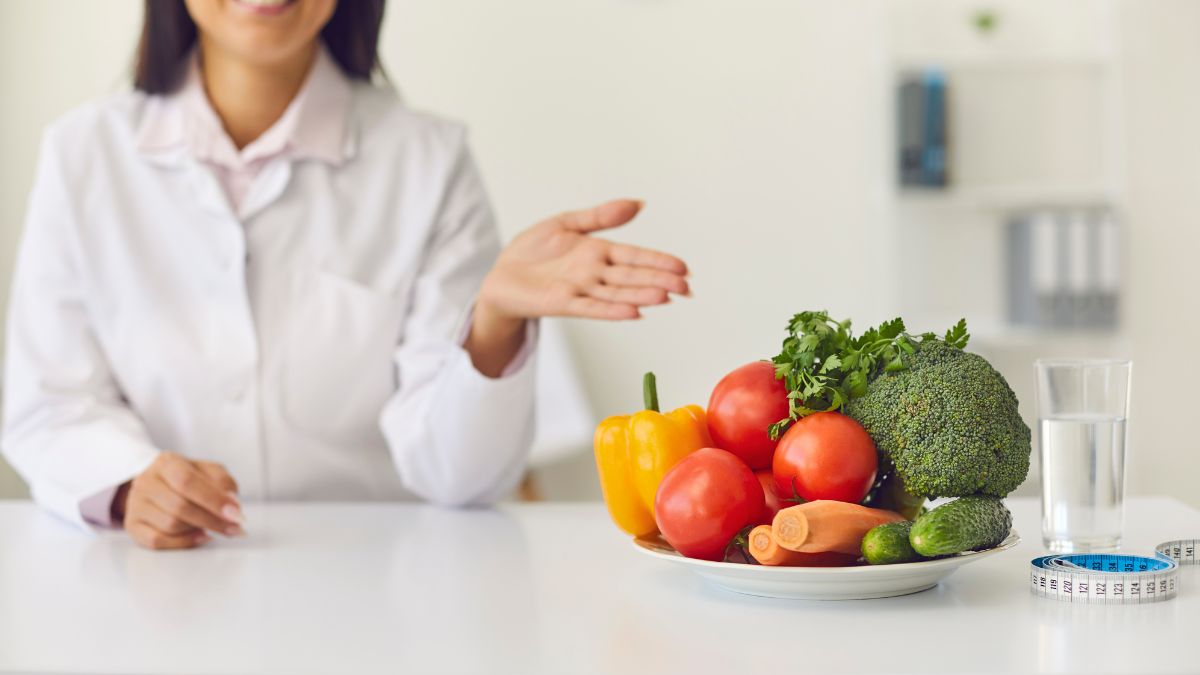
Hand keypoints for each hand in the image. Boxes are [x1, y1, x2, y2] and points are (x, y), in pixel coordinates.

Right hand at [119, 452, 243, 549]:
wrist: (156, 484)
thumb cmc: (188, 478)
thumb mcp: (208, 471)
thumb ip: (223, 482)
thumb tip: (232, 503)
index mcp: (166, 463)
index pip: (187, 481)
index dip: (213, 499)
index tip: (236, 513)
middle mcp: (146, 482)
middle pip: (179, 507)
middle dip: (212, 520)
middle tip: (234, 527)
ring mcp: (135, 505)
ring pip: (170, 525)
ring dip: (199, 529)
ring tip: (215, 527)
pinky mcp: (132, 525)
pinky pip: (157, 540)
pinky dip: (183, 542)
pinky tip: (200, 536)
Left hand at [478, 199, 688, 322]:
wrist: (500, 275)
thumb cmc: (531, 252)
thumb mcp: (566, 223)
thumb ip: (601, 217)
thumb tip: (638, 204)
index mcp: (598, 253)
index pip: (635, 256)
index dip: (659, 261)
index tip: (684, 267)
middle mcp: (594, 273)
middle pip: (632, 276)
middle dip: (660, 280)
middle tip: (687, 287)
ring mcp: (580, 289)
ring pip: (617, 293)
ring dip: (641, 295)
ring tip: (666, 297)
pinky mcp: (562, 303)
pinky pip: (591, 307)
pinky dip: (611, 310)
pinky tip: (633, 312)